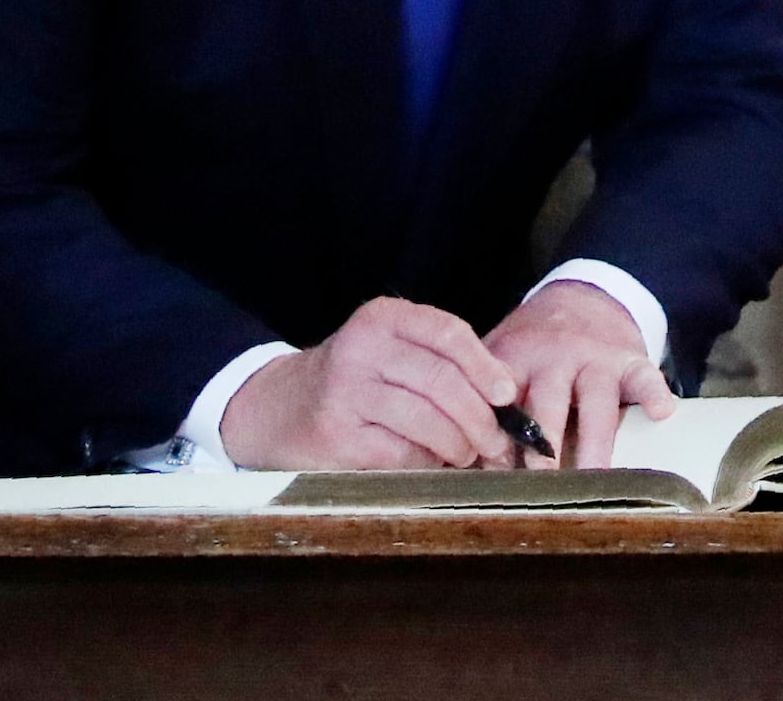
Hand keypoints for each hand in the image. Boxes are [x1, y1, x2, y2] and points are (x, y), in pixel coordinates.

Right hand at [220, 296, 522, 471]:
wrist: (275, 408)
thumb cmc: (353, 381)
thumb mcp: (389, 352)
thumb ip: (439, 362)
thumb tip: (505, 397)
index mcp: (382, 318)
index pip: (449, 333)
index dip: (485, 366)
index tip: (507, 394)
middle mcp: (362, 347)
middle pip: (442, 381)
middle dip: (479, 417)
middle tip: (497, 442)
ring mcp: (345, 391)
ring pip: (426, 420)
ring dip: (458, 445)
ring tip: (467, 454)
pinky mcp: (335, 435)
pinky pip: (401, 453)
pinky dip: (427, 463)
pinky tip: (432, 465)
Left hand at [484, 279, 674, 467]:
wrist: (582, 297)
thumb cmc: (532, 347)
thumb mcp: (497, 360)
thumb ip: (478, 406)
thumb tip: (453, 468)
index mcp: (513, 360)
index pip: (501, 404)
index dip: (495, 442)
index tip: (492, 477)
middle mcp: (555, 357)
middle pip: (548, 403)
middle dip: (543, 444)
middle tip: (539, 482)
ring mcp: (596, 358)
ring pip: (597, 403)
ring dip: (594, 441)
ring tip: (592, 477)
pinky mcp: (629, 360)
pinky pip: (645, 375)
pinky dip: (654, 392)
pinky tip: (661, 412)